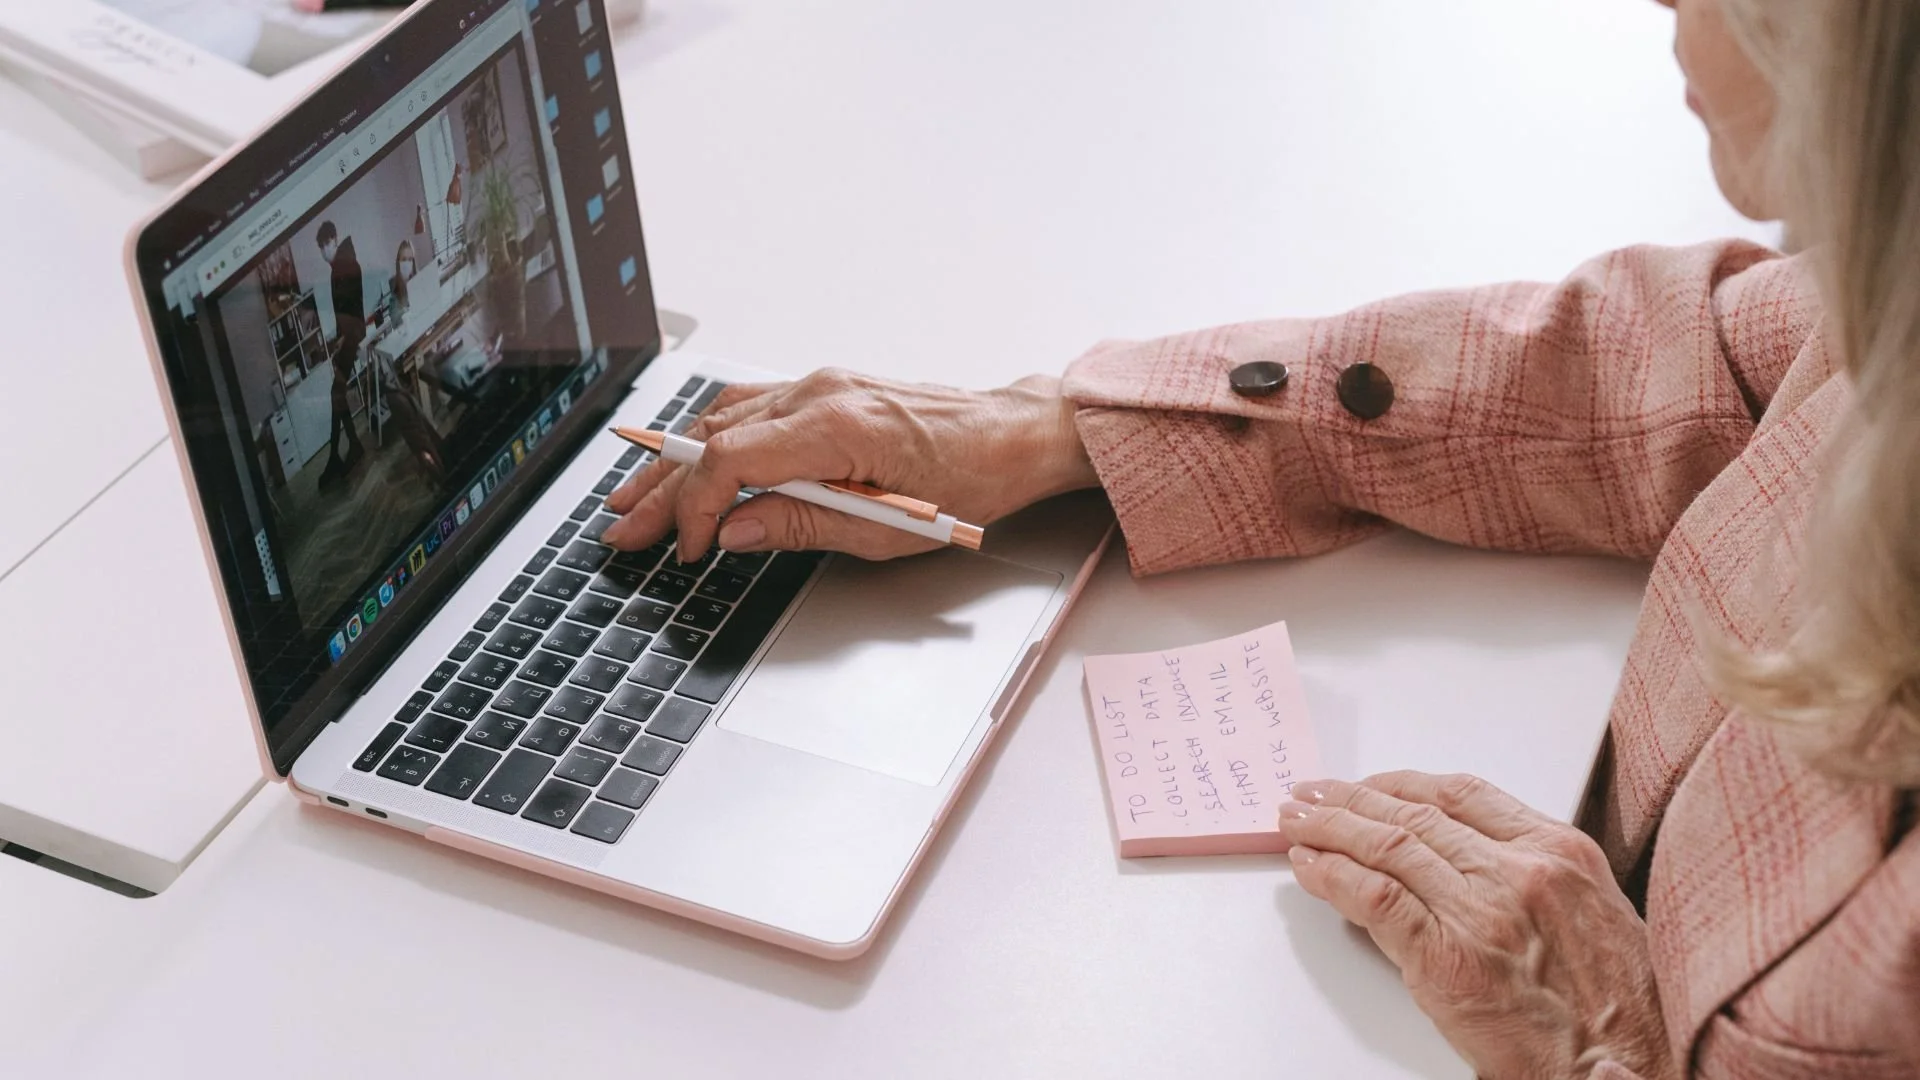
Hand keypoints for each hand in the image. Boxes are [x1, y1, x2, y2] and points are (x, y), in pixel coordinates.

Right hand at [602, 369, 1099, 561]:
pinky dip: (707, 437)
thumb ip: (802, 525)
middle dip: (661, 488)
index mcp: (836, 426)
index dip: (694, 508)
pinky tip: (683, 459)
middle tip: (621, 528)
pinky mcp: (822, 389)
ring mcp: (819, 385)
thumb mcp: (888, 527)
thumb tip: (734, 532)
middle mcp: (820, 393)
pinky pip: (747, 408)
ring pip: (721, 418)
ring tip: (634, 497)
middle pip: (712, 437)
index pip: (732, 461)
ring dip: (674, 462)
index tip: (685, 549)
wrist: (1007, 436)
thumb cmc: (968, 480)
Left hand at [1275, 772, 1672, 1079]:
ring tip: (1298, 821)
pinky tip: (1310, 868)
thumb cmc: (1619, 1013)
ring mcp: (1482, 910)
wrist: (1624, 1070)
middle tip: (1315, 794)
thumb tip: (1453, 865)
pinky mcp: (1448, 957)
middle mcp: (1519, 870)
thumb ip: (1530, 879)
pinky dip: (1333, 877)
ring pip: (1388, 846)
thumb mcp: (1592, 915)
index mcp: (1559, 852)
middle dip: (1354, 799)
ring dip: (1331, 829)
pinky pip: (1374, 898)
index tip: (1371, 784)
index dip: (1403, 783)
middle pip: (1415, 814)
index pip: (1462, 793)